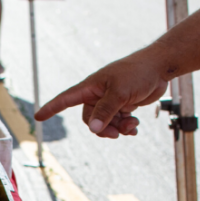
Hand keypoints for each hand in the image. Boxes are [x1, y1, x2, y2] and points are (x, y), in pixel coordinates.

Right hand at [35, 51, 170, 138]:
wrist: (160, 67)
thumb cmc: (138, 72)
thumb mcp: (120, 93)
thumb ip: (106, 112)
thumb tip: (93, 129)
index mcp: (91, 87)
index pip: (66, 99)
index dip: (51, 108)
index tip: (38, 116)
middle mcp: (98, 94)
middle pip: (89, 120)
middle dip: (103, 129)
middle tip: (118, 133)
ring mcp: (110, 100)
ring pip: (105, 123)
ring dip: (118, 128)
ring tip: (132, 125)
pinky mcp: (123, 105)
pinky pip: (118, 122)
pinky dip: (125, 127)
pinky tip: (135, 127)